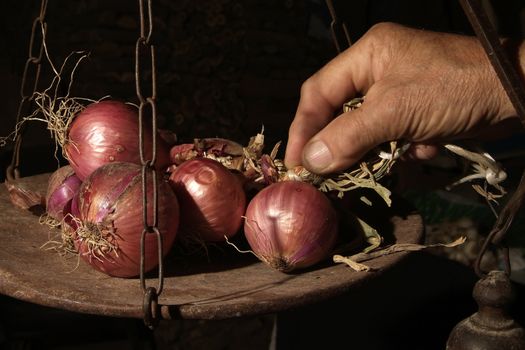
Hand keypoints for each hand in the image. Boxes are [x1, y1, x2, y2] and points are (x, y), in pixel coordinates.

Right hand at [284, 22, 520, 174]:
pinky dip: (397, 153)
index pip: (318, 92)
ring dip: (368, 153)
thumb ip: (349, 136)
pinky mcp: (413, 114)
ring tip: (371, 170)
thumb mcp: (395, 111)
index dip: (304, 128)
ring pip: (361, 131)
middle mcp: (376, 72)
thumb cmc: (453, 89)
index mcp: (366, 56)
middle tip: (323, 176)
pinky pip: (388, 139)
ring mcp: (395, 94)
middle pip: (337, 114)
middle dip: (335, 145)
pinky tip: (417, 152)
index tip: (297, 162)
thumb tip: (312, 162)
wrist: (515, 95)